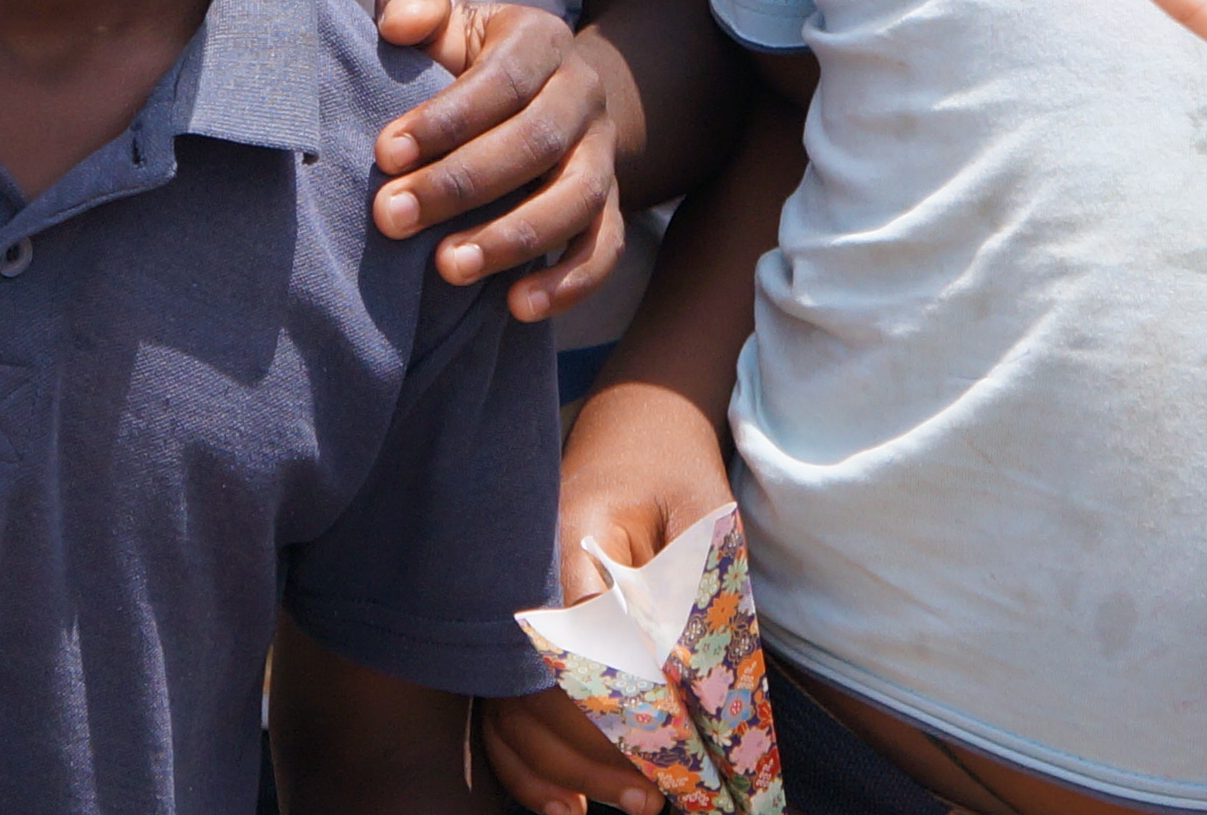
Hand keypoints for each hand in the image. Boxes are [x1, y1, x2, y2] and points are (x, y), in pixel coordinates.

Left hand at [366, 0, 623, 321]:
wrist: (549, 88)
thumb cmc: (470, 55)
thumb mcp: (445, 18)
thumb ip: (413, 3)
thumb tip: (396, 23)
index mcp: (541, 41)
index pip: (499, 80)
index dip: (445, 118)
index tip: (384, 152)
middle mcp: (582, 95)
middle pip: (535, 142)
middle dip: (459, 184)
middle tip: (391, 217)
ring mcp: (603, 155)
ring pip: (576, 199)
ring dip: (513, 238)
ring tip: (448, 268)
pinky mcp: (611, 206)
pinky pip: (604, 249)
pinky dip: (568, 282)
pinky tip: (517, 307)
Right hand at [479, 375, 737, 814]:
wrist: (634, 428)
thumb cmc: (675, 474)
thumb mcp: (703, 519)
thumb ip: (693, 592)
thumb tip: (685, 685)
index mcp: (564, 542)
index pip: (582, 646)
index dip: (622, 710)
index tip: (673, 752)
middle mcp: (522, 583)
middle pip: (538, 693)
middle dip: (598, 755)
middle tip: (660, 796)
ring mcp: (510, 611)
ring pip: (515, 713)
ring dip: (568, 771)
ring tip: (637, 802)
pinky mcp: (515, 636)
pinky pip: (504, 712)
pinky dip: (530, 765)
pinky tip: (571, 803)